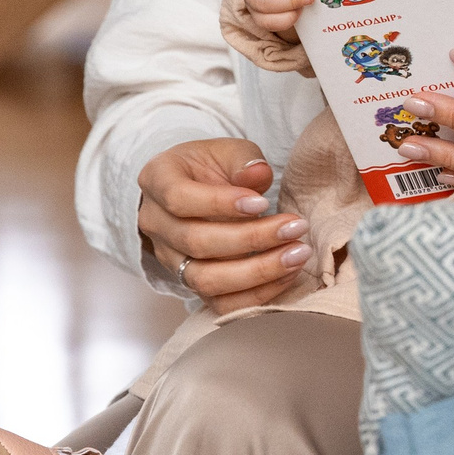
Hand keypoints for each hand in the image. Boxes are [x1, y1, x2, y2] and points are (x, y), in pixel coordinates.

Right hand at [136, 139, 310, 312]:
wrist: (196, 189)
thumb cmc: (212, 166)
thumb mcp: (227, 150)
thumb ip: (243, 159)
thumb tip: (258, 174)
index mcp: (157, 181)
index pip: (179, 198)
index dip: (220, 203)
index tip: (263, 203)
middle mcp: (156, 224)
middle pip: (196, 242)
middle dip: (251, 239)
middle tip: (295, 228)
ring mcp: (170, 259)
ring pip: (205, 280)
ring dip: (257, 272)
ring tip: (297, 255)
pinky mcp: (191, 284)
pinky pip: (219, 303)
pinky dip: (256, 295)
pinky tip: (288, 274)